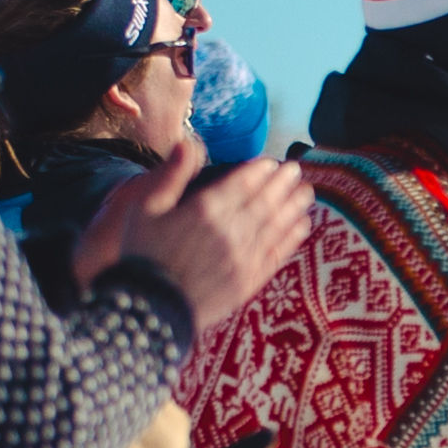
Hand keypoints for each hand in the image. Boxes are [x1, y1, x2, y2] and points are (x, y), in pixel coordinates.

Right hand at [75, 151, 310, 332]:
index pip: (243, 183)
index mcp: (205, 209)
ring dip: (294, 205)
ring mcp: (244, 256)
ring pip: (277, 224)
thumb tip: (188, 140)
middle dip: (283, 183)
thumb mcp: (146, 207)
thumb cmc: (140, 253)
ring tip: (307, 191)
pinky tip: (303, 224)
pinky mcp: (250, 280)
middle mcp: (230, 230)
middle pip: (265, 201)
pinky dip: (293, 236)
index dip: (261, 171)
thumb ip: (172, 174)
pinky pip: (278, 253)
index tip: (273, 162)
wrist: (146, 307)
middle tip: (297, 170)